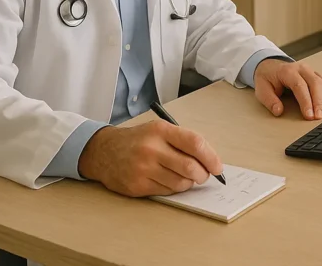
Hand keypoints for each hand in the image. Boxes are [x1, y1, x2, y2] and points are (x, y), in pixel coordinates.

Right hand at [77, 120, 222, 196]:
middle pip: (190, 167)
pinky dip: (174, 189)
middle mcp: (152, 148)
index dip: (211, 157)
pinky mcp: (137, 185)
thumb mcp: (159, 130)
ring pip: (180, 183)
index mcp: (161, 130)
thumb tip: (209, 161)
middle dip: (203, 175)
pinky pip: (166, 192)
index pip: (194, 143)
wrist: (103, 152)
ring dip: (188, 183)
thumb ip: (182, 141)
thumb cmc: (138, 140)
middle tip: (203, 175)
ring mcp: (143, 168)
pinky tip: (168, 180)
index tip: (218, 167)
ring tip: (184, 177)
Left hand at [254, 59, 321, 119]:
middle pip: (316, 82)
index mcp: (287, 71)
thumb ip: (269, 101)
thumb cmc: (267, 78)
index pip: (300, 86)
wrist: (270, 66)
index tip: (309, 115)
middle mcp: (301, 68)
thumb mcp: (261, 90)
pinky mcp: (315, 74)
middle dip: (319, 101)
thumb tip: (278, 111)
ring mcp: (310, 70)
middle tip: (318, 117)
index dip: (306, 101)